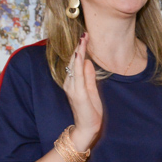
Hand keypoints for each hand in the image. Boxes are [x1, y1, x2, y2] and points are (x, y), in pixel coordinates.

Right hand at [63, 34, 102, 149]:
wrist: (88, 128)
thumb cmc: (90, 111)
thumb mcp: (92, 90)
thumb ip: (89, 77)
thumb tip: (87, 62)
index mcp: (73, 82)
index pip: (75, 62)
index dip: (80, 50)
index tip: (85, 37)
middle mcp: (70, 83)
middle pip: (73, 61)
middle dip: (79, 47)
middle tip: (84, 33)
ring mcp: (72, 88)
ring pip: (74, 65)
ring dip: (78, 51)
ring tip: (83, 39)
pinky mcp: (78, 93)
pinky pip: (77, 75)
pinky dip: (77, 64)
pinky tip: (80, 55)